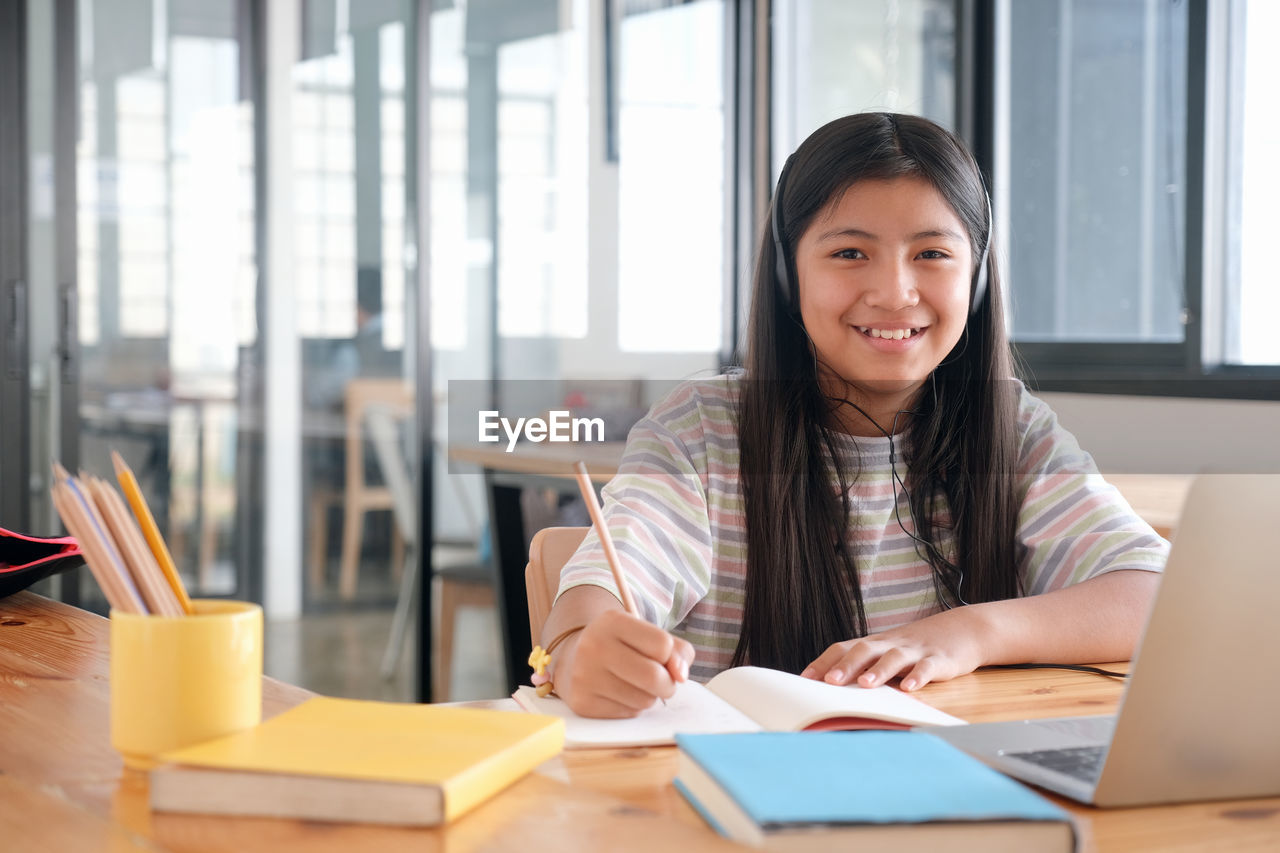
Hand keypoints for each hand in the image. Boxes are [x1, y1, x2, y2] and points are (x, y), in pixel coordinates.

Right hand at [552, 609, 694, 717]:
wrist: (576, 660)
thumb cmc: (624, 647)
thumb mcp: (648, 636)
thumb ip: (677, 651)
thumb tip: (680, 676)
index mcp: (612, 621)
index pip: (663, 645)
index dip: (669, 655)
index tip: (659, 655)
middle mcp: (593, 646)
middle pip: (654, 677)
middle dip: (667, 684)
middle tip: (660, 680)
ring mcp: (584, 676)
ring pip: (644, 700)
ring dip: (649, 696)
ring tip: (635, 684)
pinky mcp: (582, 703)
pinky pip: (628, 714)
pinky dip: (632, 707)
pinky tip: (619, 694)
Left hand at [800, 607, 987, 691]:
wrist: (963, 629)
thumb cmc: (916, 648)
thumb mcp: (889, 653)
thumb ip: (866, 668)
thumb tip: (833, 689)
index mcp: (875, 643)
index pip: (843, 648)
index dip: (824, 662)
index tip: (804, 679)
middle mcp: (891, 644)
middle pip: (864, 650)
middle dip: (845, 666)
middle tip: (828, 682)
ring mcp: (915, 651)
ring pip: (894, 658)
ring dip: (879, 671)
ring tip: (865, 685)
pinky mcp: (939, 659)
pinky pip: (927, 668)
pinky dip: (918, 677)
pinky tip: (910, 689)